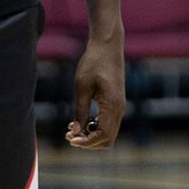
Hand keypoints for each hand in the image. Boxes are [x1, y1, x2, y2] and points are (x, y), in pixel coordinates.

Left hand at [67, 32, 125, 148]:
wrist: (107, 46)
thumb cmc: (93, 63)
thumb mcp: (82, 87)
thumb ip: (80, 111)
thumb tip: (76, 132)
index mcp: (112, 105)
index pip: (103, 136)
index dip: (86, 142)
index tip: (70, 138)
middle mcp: (119, 109)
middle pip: (108, 140)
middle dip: (88, 142)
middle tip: (69, 135)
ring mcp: (119, 107)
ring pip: (108, 134)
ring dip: (91, 136)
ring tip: (72, 129)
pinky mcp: (116, 104)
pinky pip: (108, 124)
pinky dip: (95, 128)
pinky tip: (80, 121)